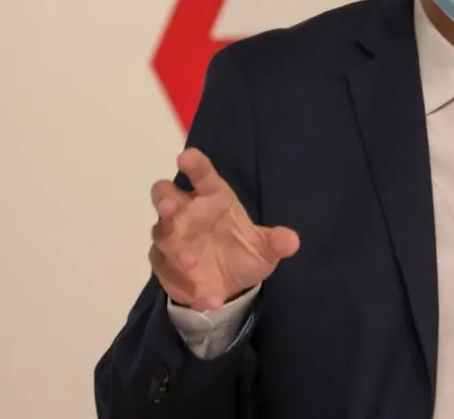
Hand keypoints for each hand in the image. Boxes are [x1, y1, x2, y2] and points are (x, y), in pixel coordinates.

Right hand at [148, 148, 299, 310]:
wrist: (229, 285)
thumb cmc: (243, 251)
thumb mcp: (264, 249)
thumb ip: (275, 242)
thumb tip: (292, 241)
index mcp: (214, 197)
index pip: (202, 175)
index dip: (195, 165)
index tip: (187, 156)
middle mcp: (188, 212)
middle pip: (164, 194)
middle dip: (166, 200)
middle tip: (171, 209)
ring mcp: (172, 236)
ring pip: (161, 233)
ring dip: (175, 248)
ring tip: (192, 263)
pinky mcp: (163, 263)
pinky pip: (165, 269)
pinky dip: (181, 282)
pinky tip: (203, 297)